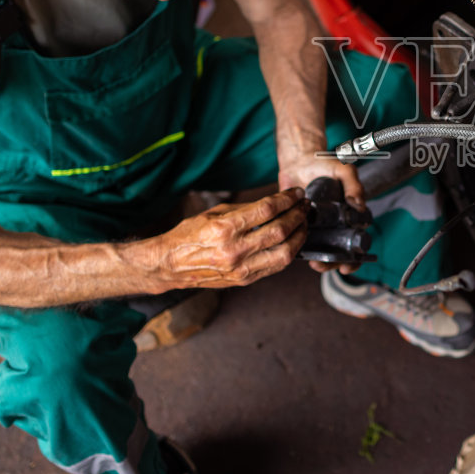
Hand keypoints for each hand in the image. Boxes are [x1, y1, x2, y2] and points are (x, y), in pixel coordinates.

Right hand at [153, 189, 307, 290]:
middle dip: (298, 215)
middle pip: (280, 230)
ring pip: (284, 253)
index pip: (266, 210)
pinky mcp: (244, 280)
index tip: (296, 193)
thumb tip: (274, 204)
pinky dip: (289, 252)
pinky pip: (275, 266)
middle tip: (305, 206)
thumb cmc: (188, 236)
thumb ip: (245, 210)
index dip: (286, 199)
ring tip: (304, 223)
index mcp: (224, 229)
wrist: (170, 265)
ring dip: (299, 236)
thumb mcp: (213, 214)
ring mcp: (240, 268)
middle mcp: (234, 250)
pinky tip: (293, 241)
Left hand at [277, 153, 366, 272]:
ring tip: (313, 262)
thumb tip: (359, 206)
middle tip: (324, 265)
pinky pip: (301, 241)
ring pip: (321, 251)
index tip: (347, 265)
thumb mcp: (343, 170)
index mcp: (350, 216)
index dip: (355, 258)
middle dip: (333, 264)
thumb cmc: (325, 164)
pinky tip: (298, 252)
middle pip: (338, 252)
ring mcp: (318, 226)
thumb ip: (354, 185)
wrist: (299, 160)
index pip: (357, 242)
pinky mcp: (300, 225)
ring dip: (318, 261)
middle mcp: (335, 224)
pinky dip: (300, 249)